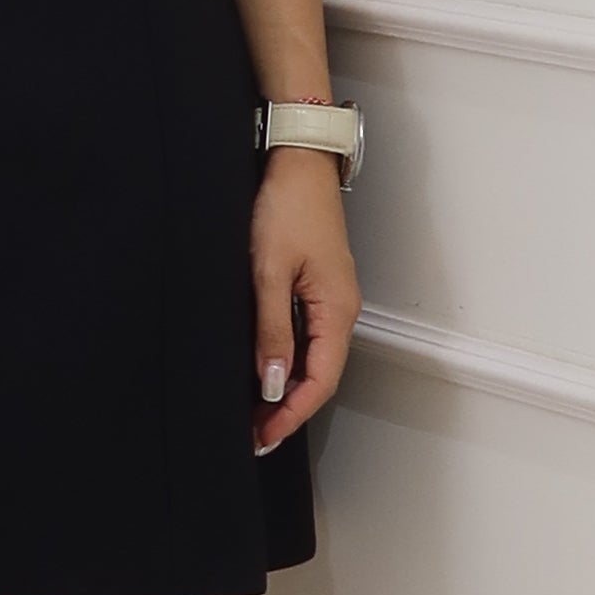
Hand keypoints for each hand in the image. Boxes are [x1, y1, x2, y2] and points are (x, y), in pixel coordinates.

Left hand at [251, 151, 356, 452]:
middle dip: (288, 408)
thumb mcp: (270, 272)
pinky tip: (266, 369)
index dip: (292, 413)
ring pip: (313, 358)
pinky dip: (287, 361)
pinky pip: (307, 336)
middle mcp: (340, 309)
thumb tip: (274, 383)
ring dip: (286, 388)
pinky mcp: (317, 286)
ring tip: (255, 412)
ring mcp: (331, 298)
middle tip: (253, 434)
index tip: (263, 435)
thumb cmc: (287, 205)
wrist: (296, 159)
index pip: (321, 380)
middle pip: (320, 375)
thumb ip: (272, 331)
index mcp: (337, 310)